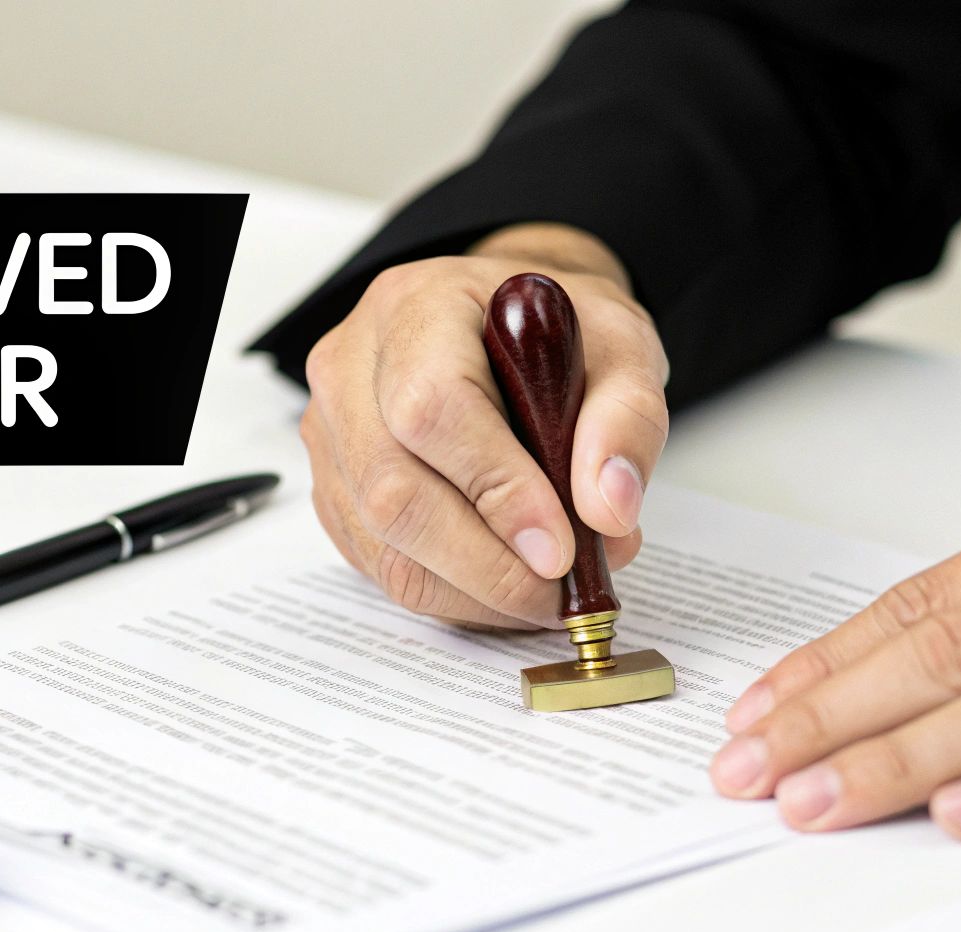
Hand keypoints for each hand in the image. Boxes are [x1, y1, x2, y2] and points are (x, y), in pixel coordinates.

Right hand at [300, 223, 669, 627]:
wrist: (506, 329)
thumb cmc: (552, 335)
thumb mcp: (620, 345)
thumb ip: (627, 418)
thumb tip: (608, 510)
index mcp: (417, 308)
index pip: (433, 406)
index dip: (496, 488)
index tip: (560, 547)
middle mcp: (352, 367)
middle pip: (392, 490)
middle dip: (487, 564)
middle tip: (563, 590)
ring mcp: (333, 434)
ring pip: (382, 543)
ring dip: (474, 591)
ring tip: (549, 589)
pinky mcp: (335, 490)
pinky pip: (380, 566)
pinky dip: (452, 594)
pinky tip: (506, 583)